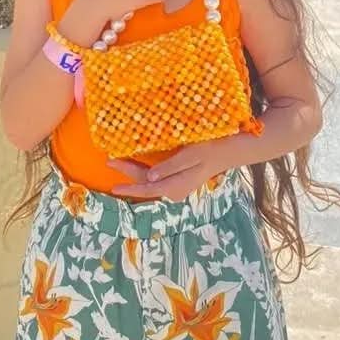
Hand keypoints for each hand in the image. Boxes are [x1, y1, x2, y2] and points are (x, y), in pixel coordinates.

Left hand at [108, 138, 234, 201]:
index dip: (129, 184)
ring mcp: (177, 186)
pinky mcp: (178, 180)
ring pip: (150, 180)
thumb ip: (170, 167)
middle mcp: (174, 190)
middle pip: (146, 183)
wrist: (230, 151)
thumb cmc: (211, 150)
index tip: (113, 184)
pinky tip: (137, 162)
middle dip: (128, 174)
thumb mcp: (191, 156)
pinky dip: (145, 170)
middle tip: (109, 160)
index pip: (146, 186)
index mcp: (176, 187)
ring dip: (134, 172)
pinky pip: (157, 177)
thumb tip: (150, 178)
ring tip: (118, 161)